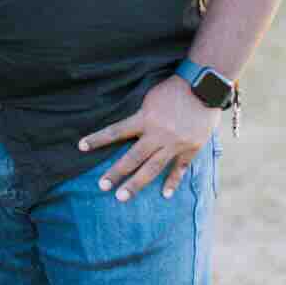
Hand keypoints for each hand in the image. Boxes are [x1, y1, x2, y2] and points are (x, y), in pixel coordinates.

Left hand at [78, 77, 217, 201]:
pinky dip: (173, 182)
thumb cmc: (174, 88)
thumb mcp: (150, 98)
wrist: (204, 87)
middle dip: (116, 172)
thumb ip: (140, 115)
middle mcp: (159, 134)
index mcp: (145, 118)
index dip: (98, 139)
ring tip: (122, 197)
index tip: (81, 146)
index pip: (116, 131)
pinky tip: (165, 195)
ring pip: (153, 168)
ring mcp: (176, 143)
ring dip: (136, 184)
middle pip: (133, 157)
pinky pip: (180, 168)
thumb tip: (126, 130)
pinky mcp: (191, 148)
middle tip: (102, 186)